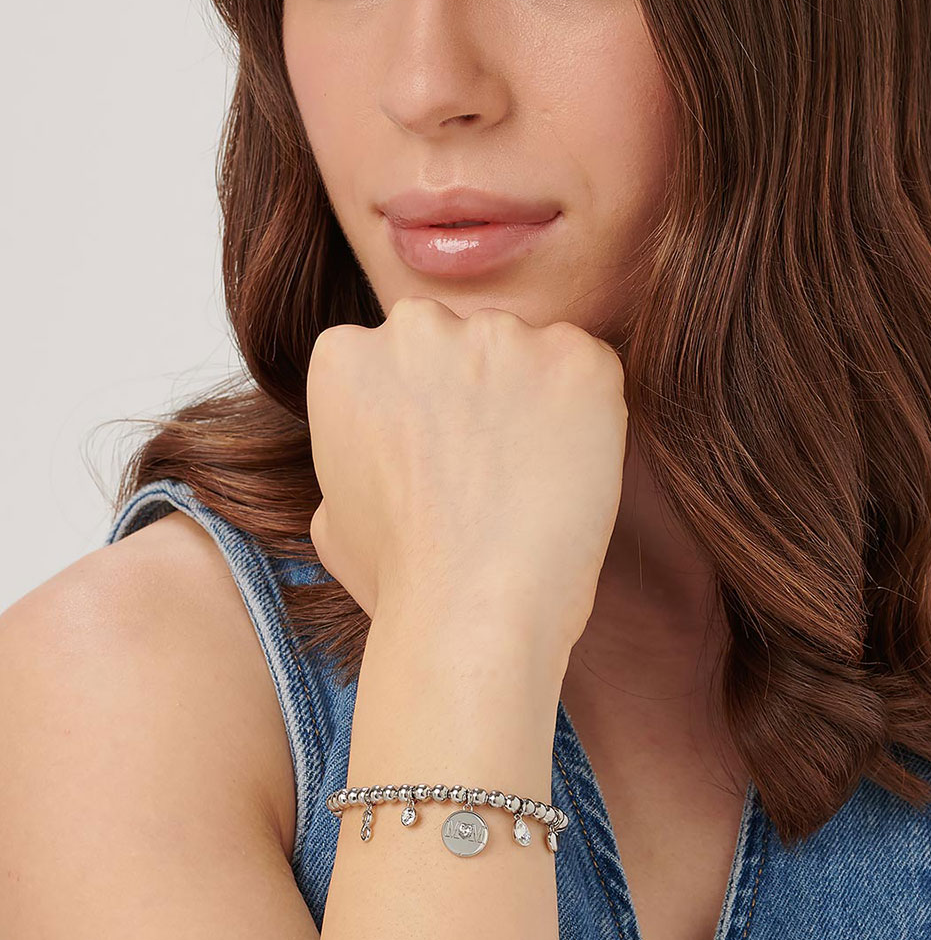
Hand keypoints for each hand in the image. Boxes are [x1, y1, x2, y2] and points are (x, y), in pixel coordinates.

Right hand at [305, 296, 628, 667]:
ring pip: (528, 351)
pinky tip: (570, 471)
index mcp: (346, 353)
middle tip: (492, 466)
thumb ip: (352, 451)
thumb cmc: (401, 581)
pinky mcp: (574, 356)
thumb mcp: (332, 513)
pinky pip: (588, 369)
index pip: (400, 353)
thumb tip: (375, 454)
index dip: (427, 407)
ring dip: (534, 399)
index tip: (440, 456)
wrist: (472, 613)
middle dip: (478, 388)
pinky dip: (589, 412)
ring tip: (533, 479)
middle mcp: (417, 326)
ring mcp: (499, 334)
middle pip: (463, 339)